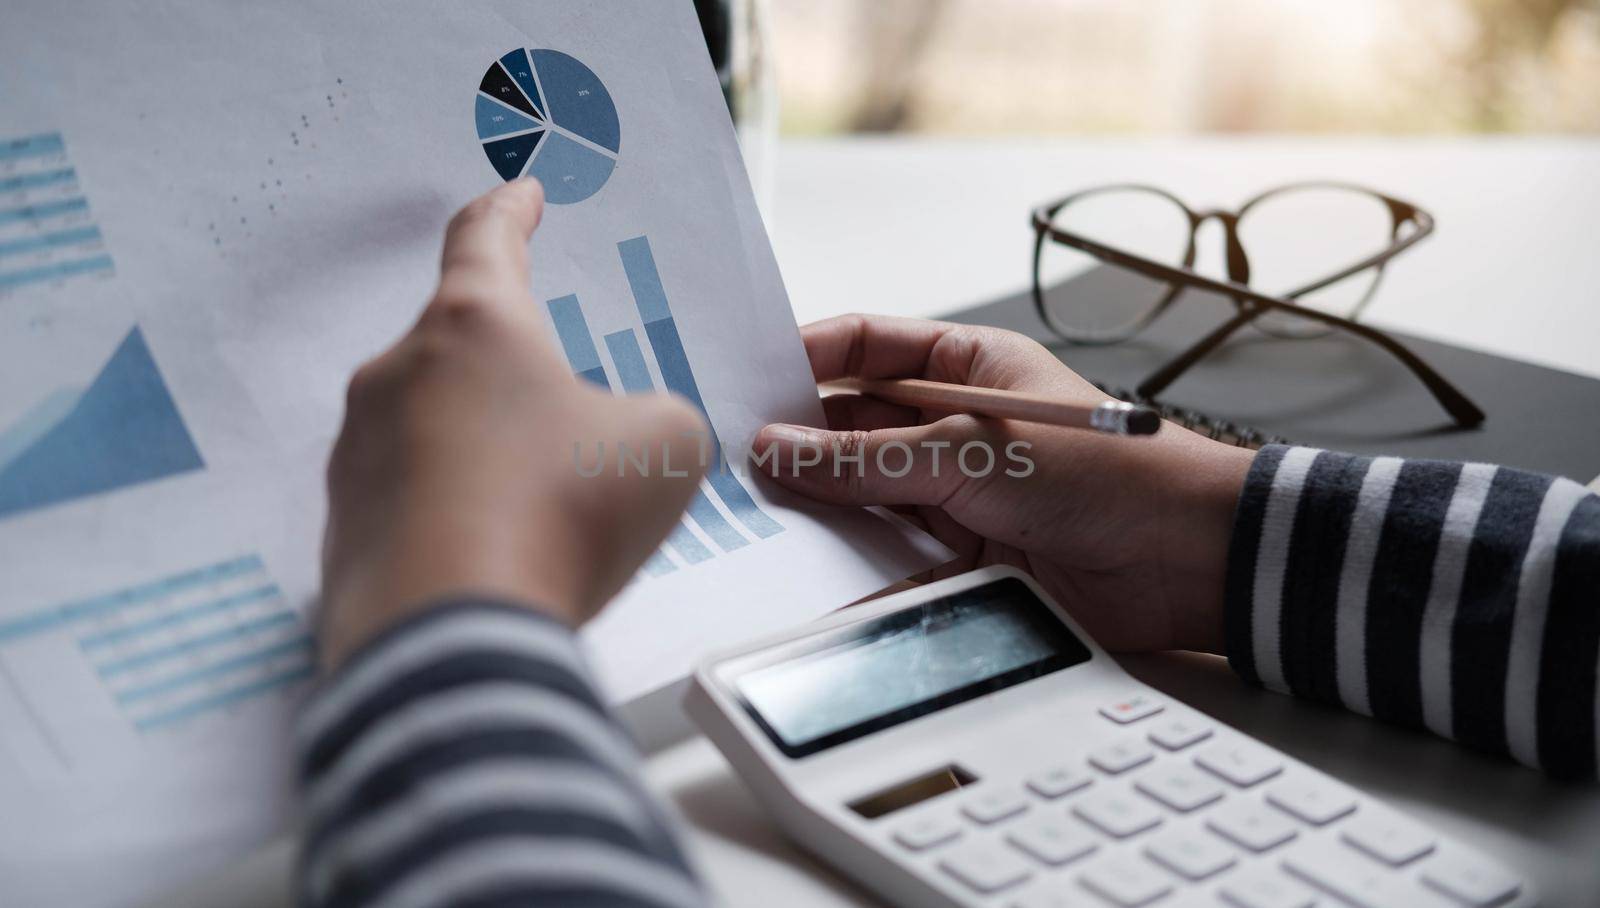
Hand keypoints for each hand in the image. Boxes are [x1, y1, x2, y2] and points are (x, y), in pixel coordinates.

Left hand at [319, 180, 705, 667]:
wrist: (454, 640)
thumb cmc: (562, 515)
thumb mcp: (665, 445)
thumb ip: (654, 415)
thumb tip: (623, 434)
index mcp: (475, 326)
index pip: (485, 239)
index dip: (512, 211)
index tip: (522, 194)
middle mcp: (398, 373)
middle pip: (461, 346)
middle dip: (514, 374)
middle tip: (568, 419)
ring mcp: (357, 451)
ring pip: (433, 427)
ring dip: (485, 451)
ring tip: (541, 514)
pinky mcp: (341, 527)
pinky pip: (410, 499)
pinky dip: (455, 514)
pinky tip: (499, 561)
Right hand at [754, 314, 1253, 653]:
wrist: (1183, 562)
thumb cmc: (1108, 475)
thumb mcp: (975, 451)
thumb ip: (871, 457)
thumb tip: (780, 450)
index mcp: (962, 366)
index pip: (864, 346)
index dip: (803, 357)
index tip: (745, 379)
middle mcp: (947, 423)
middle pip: (849, 423)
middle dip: (795, 441)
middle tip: (731, 460)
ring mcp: (949, 489)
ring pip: (858, 490)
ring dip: (814, 503)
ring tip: (751, 515)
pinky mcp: (954, 553)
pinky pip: (882, 548)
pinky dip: (846, 557)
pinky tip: (805, 565)